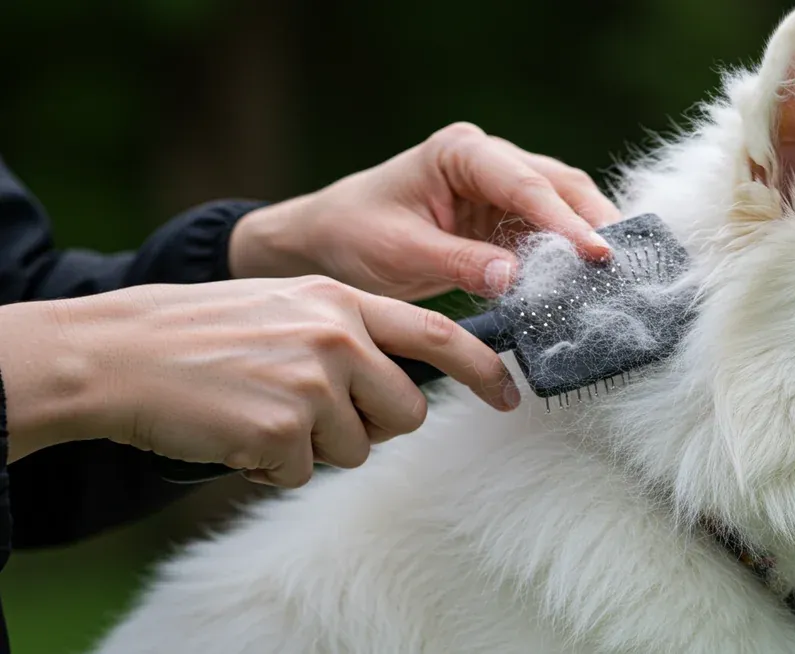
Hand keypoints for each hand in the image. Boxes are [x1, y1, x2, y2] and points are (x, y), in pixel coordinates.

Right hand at [0, 276, 517, 486]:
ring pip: (355, 448)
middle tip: (314, 413)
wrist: (119, 352)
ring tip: (259, 412)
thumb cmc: (201, 333)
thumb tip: (400, 379)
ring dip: (312, 446)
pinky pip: (303, 472)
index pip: (438, 333)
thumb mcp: (286, 307)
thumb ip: (348, 332)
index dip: (481, 368)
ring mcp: (311, 382)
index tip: (509, 394)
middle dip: (372, 425)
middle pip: (405, 411)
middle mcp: (336, 337)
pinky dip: (270, 465)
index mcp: (340, 301)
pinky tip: (235, 430)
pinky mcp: (281, 429)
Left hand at [228, 122, 621, 300]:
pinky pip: (547, 235)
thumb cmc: (355, 235)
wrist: (330, 241)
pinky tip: (588, 283)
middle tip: (624, 265)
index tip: (597, 253)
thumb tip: (518, 277)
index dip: (564, 219)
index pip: (524, 183)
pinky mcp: (504, 219)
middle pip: (558, 186)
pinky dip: (568, 257)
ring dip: (587, 238)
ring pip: (562, 206)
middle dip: (593, 223)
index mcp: (460, 152)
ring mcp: (500, 187)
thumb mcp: (401, 253)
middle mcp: (488, 160)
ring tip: (617, 276)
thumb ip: (460, 263)